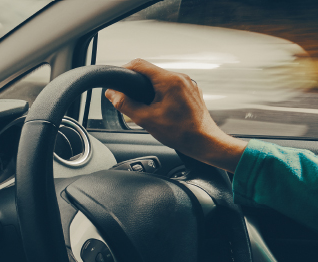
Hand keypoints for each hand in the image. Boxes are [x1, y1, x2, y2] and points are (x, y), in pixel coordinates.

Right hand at [105, 59, 247, 171]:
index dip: (124, 70)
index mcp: (169, 81)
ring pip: (162, 79)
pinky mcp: (192, 91)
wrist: (205, 142)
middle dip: (137, 83)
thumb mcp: (146, 120)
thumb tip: (112, 94)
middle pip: (151, 71)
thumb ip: (125, 105)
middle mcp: (181, 78)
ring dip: (150, 89)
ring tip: (146, 106)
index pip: (140, 64)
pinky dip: (162, 93)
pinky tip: (161, 109)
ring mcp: (188, 84)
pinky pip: (172, 86)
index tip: (117, 81)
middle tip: (129, 98)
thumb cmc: (181, 132)